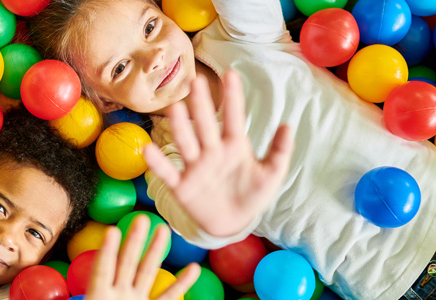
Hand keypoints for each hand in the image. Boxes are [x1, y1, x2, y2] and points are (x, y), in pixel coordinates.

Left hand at [85, 215, 199, 299]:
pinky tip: (193, 269)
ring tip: (164, 230)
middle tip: (142, 218)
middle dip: (134, 241)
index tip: (112, 231)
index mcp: (98, 297)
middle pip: (126, 263)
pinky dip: (181, 284)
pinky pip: (167, 297)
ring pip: (146, 273)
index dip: (107, 252)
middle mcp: (117, 295)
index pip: (103, 270)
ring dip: (155, 252)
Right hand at [143, 70, 293, 237]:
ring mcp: (195, 167)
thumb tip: (288, 125)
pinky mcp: (182, 186)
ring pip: (186, 143)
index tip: (231, 74)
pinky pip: (168, 173)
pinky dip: (158, 163)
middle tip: (197, 81)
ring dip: (180, 127)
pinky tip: (148, 150)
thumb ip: (280, 151)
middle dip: (201, 104)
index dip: (232, 97)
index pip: (233, 117)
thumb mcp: (271, 174)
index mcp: (234, 145)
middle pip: (205, 124)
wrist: (234, 223)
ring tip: (176, 108)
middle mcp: (212, 151)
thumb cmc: (252, 193)